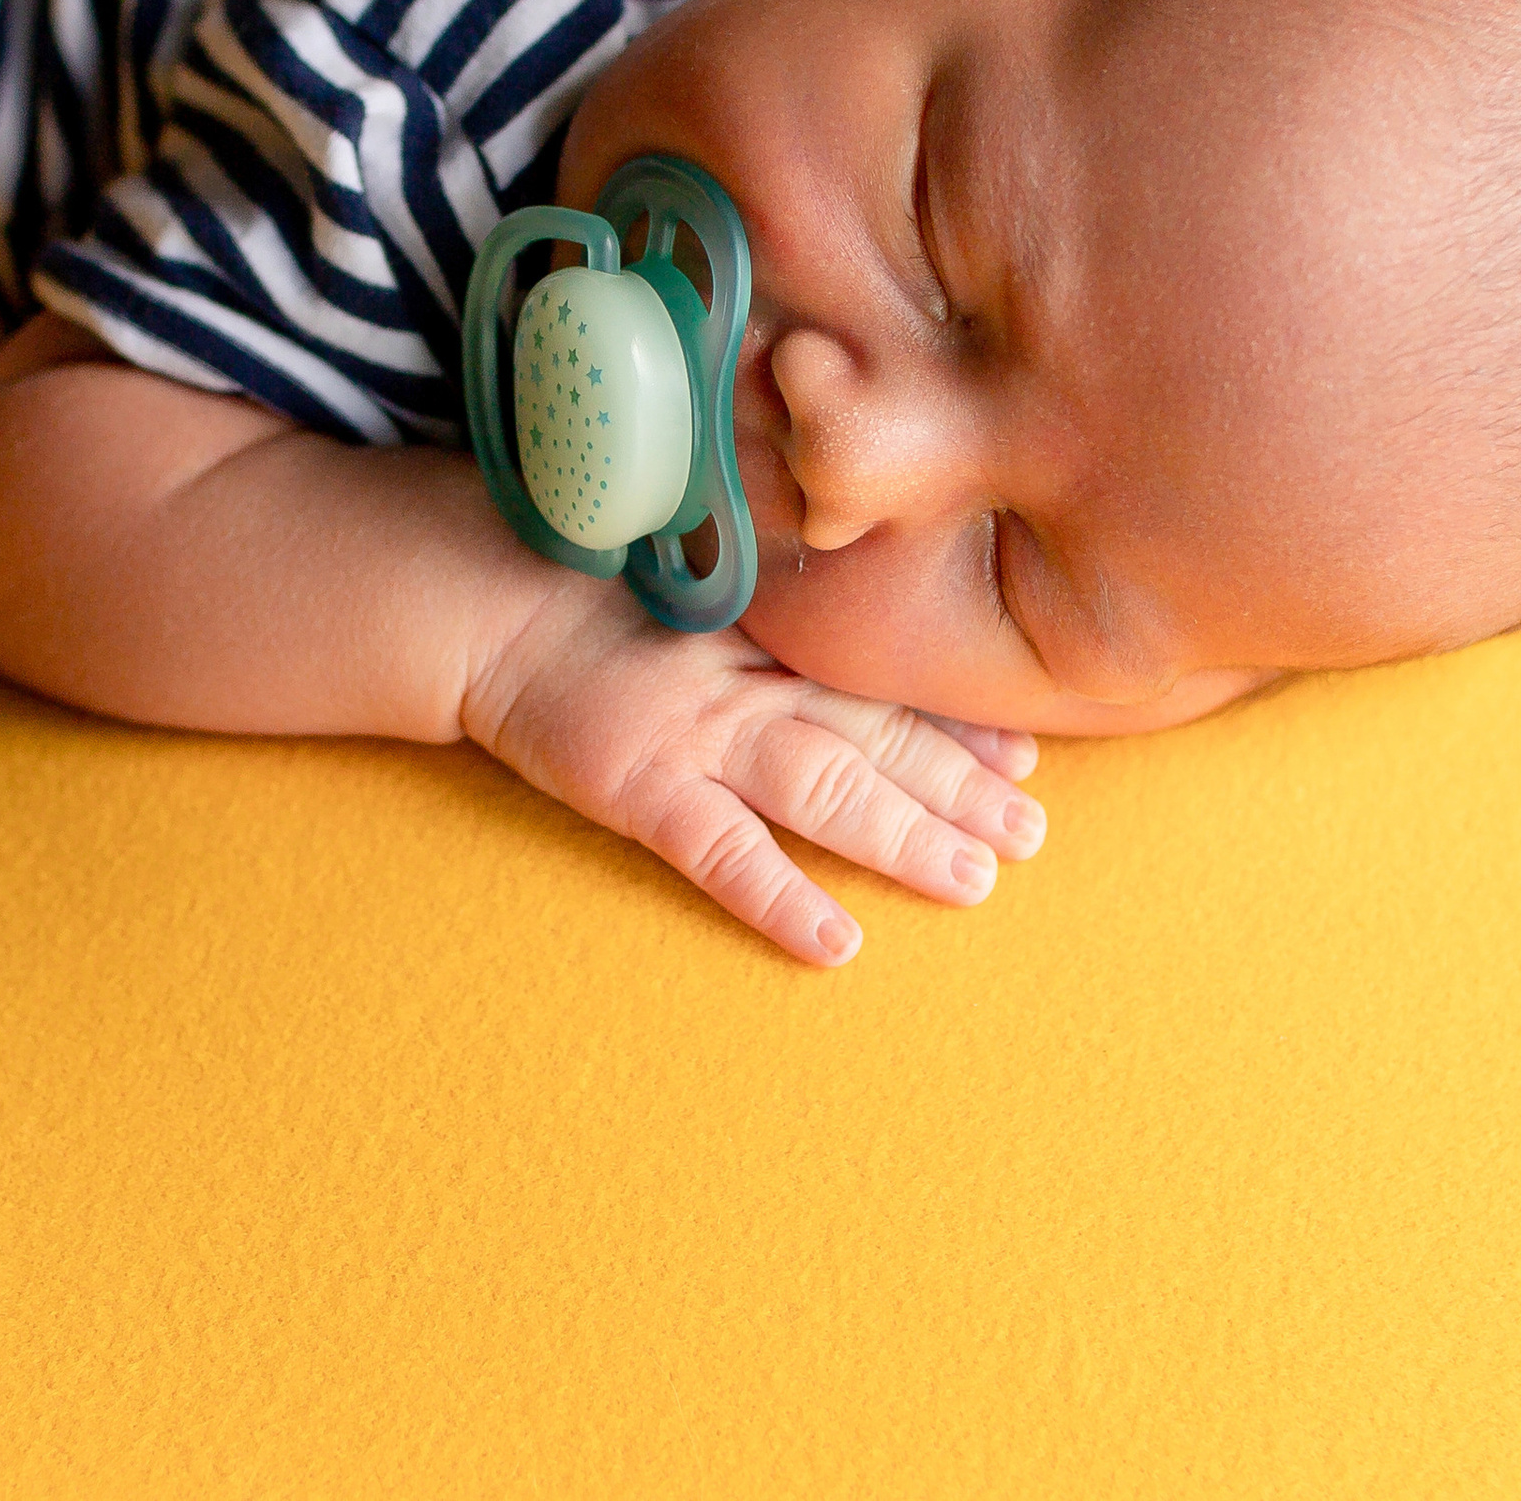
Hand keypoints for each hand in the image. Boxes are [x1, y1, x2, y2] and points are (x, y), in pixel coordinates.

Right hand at [464, 589, 1046, 964]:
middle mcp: (749, 681)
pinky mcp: (639, 786)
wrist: (486, 597)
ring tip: (975, 880)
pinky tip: (834, 942)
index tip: (1027, 753)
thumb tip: (836, 634)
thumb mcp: (685, 578)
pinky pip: (721, 852)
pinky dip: (780, 897)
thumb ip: (756, 609)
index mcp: (764, 634)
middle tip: (1034, 833)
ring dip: (905, 836)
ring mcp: (697, 733)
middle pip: (874, 738)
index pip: (878, 682)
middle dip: (959, 787)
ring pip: (826, 788)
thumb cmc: (582, 582)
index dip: (955, 721)